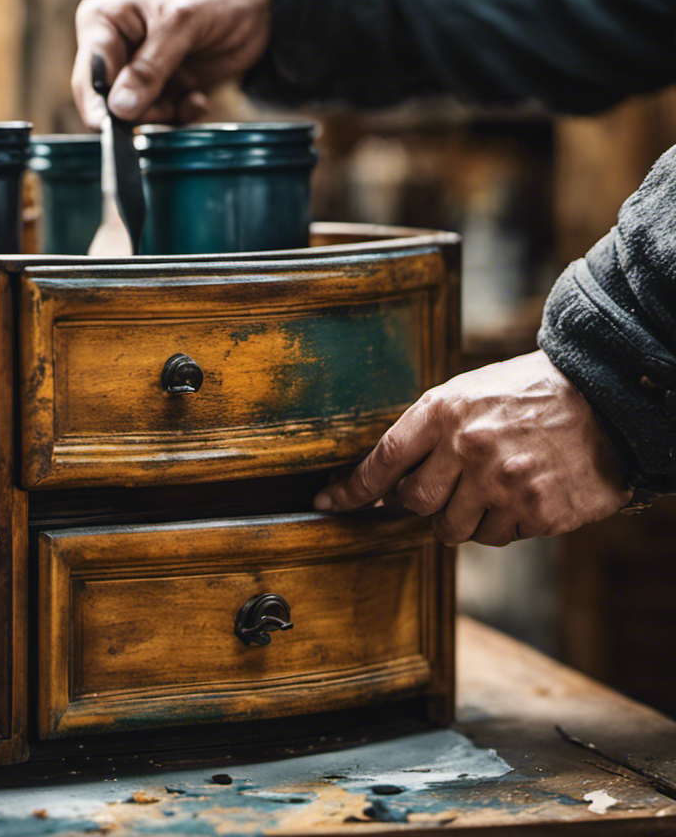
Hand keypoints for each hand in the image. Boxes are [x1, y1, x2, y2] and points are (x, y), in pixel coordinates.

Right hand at [72, 0, 273, 127]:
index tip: (116, 128)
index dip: (98, 107)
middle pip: (107, 102)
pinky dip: (179, 116)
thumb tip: (119, 108)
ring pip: (134, 116)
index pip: (87, 75)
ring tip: (190, 95)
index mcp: (103, 21)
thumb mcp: (182, 24)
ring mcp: (137, 72)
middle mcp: (113, 49)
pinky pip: (159, 119)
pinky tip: (197, 98)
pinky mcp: (161, 90)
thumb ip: (150, 68)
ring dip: (164, 115)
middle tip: (168, 106)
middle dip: (139, 112)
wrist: (260, 6)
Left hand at [314, 350, 631, 545]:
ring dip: (463, 518)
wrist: (604, 399)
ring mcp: (502, 482)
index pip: (384, 459)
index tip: (329, 501)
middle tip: (444, 489)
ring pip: (452, 529)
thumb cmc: (528, 396)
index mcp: (444, 411)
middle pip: (414, 503)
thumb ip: (428, 432)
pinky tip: (521, 495)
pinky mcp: (536, 511)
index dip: (352, 487)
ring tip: (491, 487)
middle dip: (421, 503)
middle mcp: (468, 447)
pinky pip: (496, 538)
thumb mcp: (469, 394)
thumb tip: (386, 479)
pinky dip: (501, 525)